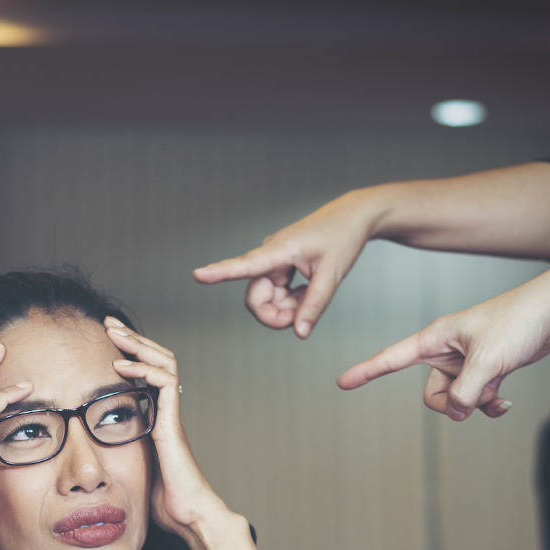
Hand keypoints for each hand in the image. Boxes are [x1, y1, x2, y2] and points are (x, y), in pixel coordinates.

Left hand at [102, 318, 231, 538]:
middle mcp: (167, 411)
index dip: (130, 352)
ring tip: (114, 332)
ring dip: (137, 345)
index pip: (148, 371)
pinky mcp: (172, 424)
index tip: (107, 339)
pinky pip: (163, 385)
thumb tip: (90, 453)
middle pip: (157, 359)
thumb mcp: (132, 468)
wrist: (188, 516)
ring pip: (163, 363)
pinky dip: (143, 370)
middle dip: (132, 338)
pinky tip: (121, 367)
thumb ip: (119, 452)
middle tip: (109, 323)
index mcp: (158, 416)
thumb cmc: (164, 500)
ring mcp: (172, 416)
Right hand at [192, 191, 377, 337]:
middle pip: (256, 298)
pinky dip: (293, 299)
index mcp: (280, 249)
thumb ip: (314, 305)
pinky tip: (309, 289)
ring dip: (288, 306)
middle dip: (276, 313)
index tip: (198, 275)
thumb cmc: (342, 237)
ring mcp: (273, 262)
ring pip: (268, 299)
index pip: (245, 265)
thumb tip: (299, 332)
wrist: (352, 217)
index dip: (220, 272)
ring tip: (312, 294)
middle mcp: (270, 255)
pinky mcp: (279, 267)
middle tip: (303, 317)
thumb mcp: (332, 274)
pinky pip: (277, 293)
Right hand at [337, 278, 549, 419]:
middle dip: (452, 404)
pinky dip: (489, 403)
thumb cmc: (517, 320)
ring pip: (456, 398)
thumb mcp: (487, 361)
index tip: (343, 383)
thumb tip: (456, 412)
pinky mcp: (486, 368)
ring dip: (476, 404)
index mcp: (435, 338)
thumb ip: (465, 392)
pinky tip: (505, 400)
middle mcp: (446, 350)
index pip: (391, 359)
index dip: (366, 372)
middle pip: (431, 394)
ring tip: (498, 394)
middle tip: (476, 398)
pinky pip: (476, 397)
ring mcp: (466, 361)